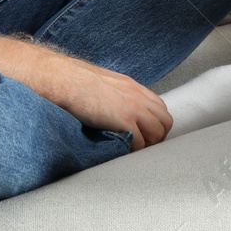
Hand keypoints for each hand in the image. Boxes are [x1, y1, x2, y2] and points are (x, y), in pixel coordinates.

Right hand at [38, 52, 172, 150]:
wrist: (66, 80)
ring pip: (157, 133)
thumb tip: (119, 111)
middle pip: (164, 122)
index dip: (156, 125)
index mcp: (134, 87)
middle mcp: (138, 96)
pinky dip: (132, 150)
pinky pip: (139, 142)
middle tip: (143, 146)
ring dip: (146, 145)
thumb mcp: (106, 84)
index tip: (147, 135)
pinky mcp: (124, 121)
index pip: (160, 109)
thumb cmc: (78, 82)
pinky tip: (121, 149)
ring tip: (132, 150)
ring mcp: (133, 108)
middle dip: (157, 137)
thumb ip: (119, 96)